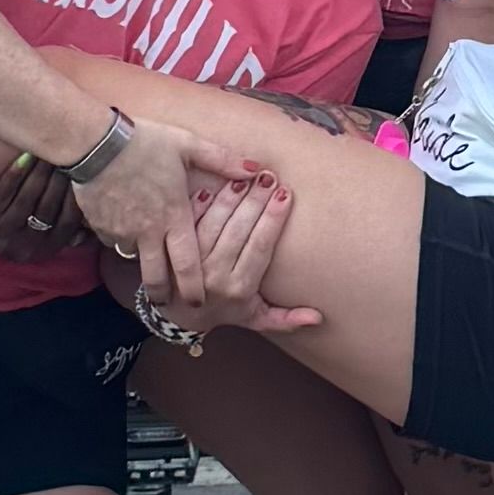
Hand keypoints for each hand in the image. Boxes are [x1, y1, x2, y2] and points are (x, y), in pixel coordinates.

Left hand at [0, 152, 84, 266]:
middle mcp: (25, 245)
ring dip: (41, 170)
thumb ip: (72, 230)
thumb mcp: (47, 234)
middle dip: (60, 178)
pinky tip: (26, 155)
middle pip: (48, 206)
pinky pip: (6, 189)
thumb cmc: (21, 223)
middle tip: (69, 154)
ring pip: (28, 196)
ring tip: (50, 150)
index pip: (68, 220)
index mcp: (46, 249)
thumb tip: (93, 221)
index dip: (77, 196)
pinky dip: (18, 171)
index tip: (84, 172)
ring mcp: (3, 232)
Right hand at [65, 114, 209, 297]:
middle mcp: (150, 231)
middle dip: (163, 294)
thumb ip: (222, 160)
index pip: (187, 264)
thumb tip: (256, 170)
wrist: (95, 141)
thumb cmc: (146, 141)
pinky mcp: (102, 226)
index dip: (192, 287)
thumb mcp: (188, 145)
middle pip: (157, 276)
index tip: (198, 303)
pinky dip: (121, 237)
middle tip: (168, 303)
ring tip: (147, 257)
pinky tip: (124, 224)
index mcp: (174, 216)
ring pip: (136, 257)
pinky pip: (114, 239)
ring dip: (143, 260)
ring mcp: (124, 231)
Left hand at [147, 170, 321, 345]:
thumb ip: (286, 319)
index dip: (273, 219)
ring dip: (231, 196)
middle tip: (269, 176)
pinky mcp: (174, 249)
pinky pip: (190, 221)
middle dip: (255, 200)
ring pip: (214, 222)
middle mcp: (215, 275)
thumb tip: (319, 318)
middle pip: (238, 230)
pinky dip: (202, 202)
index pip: (260, 247)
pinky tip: (216, 182)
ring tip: (247, 175)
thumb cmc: (225, 312)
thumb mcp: (256, 319)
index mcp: (239, 288)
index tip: (285, 194)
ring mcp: (192, 261)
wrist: (178, 318)